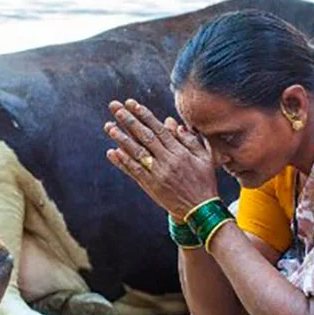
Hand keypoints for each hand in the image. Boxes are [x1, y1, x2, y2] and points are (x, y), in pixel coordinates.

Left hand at [104, 99, 218, 219]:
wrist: (200, 210)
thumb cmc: (204, 181)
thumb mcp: (204, 158)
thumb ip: (189, 140)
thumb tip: (172, 123)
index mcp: (180, 152)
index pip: (159, 129)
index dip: (144, 115)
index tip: (132, 104)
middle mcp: (168, 161)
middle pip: (145, 137)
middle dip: (129, 121)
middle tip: (115, 108)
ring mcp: (157, 174)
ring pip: (137, 153)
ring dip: (122, 139)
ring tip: (109, 126)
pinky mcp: (151, 186)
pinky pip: (134, 171)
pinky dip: (122, 162)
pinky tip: (112, 152)